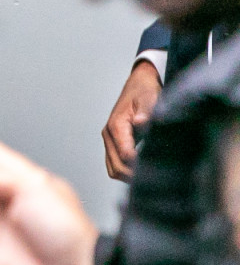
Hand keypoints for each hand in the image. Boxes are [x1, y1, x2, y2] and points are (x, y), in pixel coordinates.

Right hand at [103, 59, 160, 181]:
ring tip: (149, 180)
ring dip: (128, 176)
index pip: (124, 154)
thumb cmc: (146, 91)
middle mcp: (109, 135)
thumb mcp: (150, 98)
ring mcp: (110, 140)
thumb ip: (146, 112)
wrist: (139, 83)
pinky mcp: (115, 143)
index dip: (138, 166)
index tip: (156, 172)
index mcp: (116, 125)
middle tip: (156, 181)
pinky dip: (126, 171)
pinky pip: (115, 164)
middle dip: (133, 176)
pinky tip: (143, 172)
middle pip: (115, 166)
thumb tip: (141, 123)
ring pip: (113, 168)